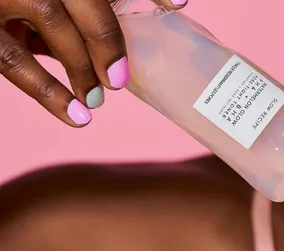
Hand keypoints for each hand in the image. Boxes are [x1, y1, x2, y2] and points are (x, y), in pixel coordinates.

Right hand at [0, 0, 185, 125]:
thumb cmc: (32, 6)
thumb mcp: (62, 1)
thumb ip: (91, 10)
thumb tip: (163, 15)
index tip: (179, 4)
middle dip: (105, 37)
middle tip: (120, 78)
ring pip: (51, 24)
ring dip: (81, 67)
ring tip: (98, 101)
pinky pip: (15, 62)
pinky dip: (48, 93)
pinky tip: (76, 116)